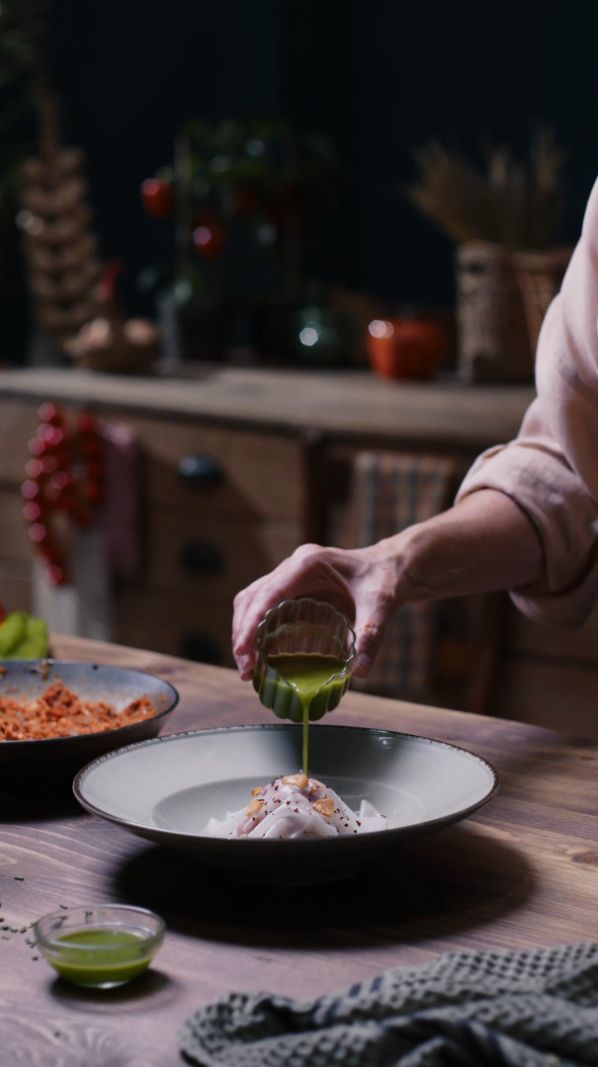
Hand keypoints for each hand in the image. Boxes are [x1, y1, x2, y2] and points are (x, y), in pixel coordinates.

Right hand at [232, 540, 407, 680]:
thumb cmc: (388, 578)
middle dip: (243, 633)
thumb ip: (371, 635)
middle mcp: (294, 567)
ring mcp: (292, 577)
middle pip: (252, 598)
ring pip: (254, 601)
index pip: (267, 594)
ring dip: (246, 632)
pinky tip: (262, 655)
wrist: (397, 566)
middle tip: (246, 669)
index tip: (244, 653)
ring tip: (249, 667)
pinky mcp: (296, 589)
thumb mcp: (382, 604)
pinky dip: (259, 630)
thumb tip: (360, 672)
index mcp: (308, 564)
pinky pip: (268, 607)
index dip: (251, 624)